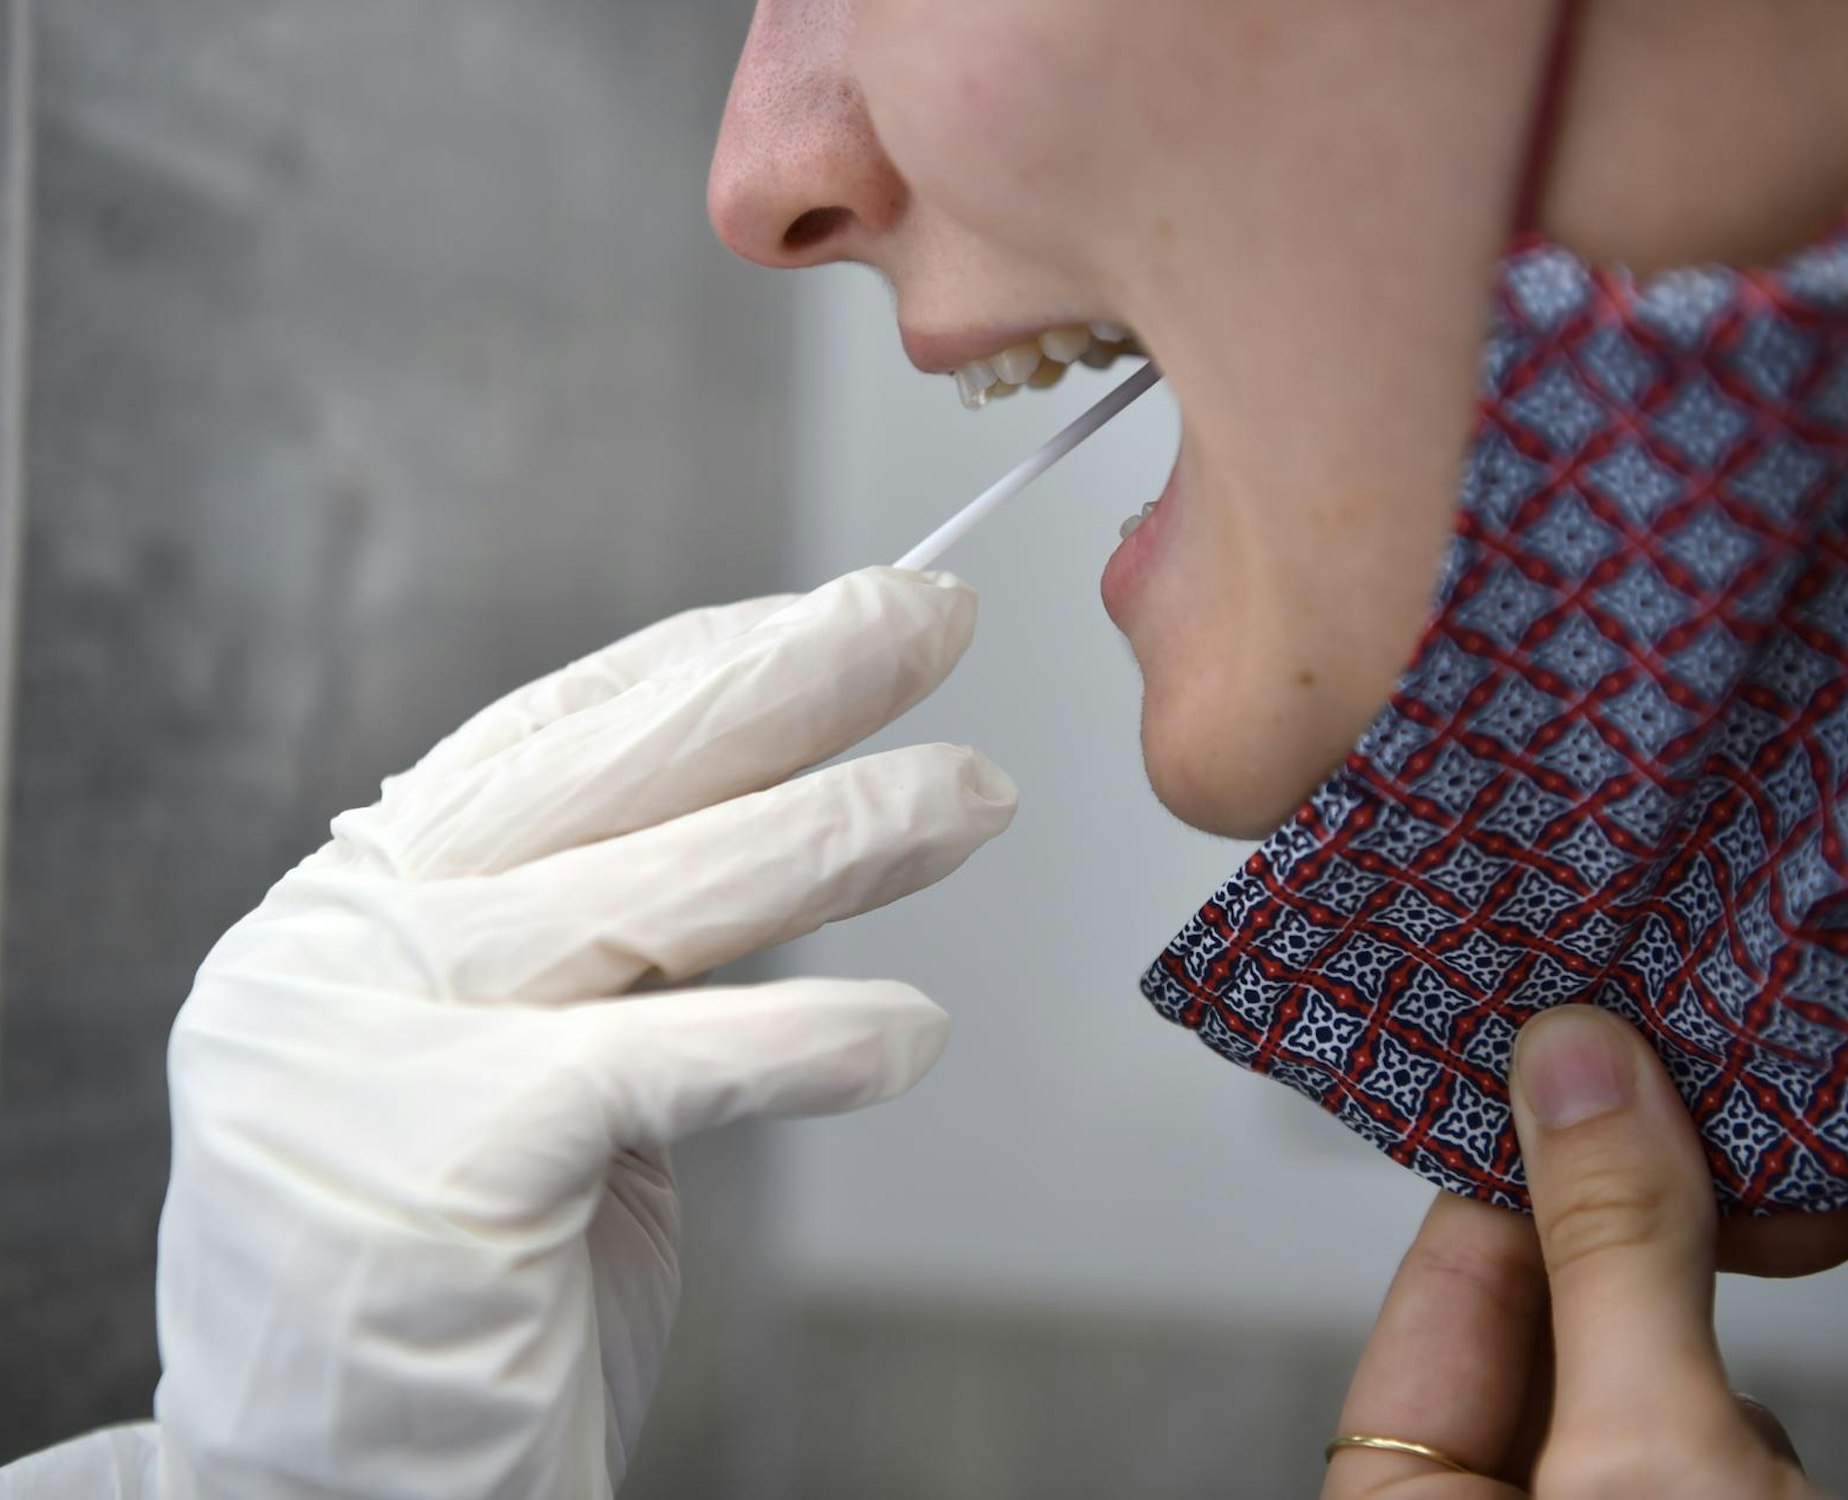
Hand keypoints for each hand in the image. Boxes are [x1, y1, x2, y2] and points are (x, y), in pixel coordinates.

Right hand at [148, 567, 1015, 1499]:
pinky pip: (667, 1065)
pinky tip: (912, 1034)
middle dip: (789, 683)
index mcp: (361, 908)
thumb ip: (595, 955)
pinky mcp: (441, 1160)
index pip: (553, 737)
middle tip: (932, 616)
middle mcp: (345, 948)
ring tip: (974, 794)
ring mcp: (373, 1045)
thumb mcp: (507, 1072)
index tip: (841, 605)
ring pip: (652, 895)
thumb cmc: (446, 1289)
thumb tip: (781, 828)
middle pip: (609, 779)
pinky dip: (803, 1041)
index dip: (708, 659)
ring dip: (841, 834)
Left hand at [1322, 1006, 1847, 1497]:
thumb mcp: (1652, 1458)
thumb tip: (1577, 1068)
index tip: (1612, 1071)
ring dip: (1712, 1279)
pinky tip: (1810, 1292)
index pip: (1443, 1284)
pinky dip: (1752, 1363)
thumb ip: (1610, 1262)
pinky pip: (1700, 1421)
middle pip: (1544, 1311)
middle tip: (1732, 1130)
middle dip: (1644, 1217)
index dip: (1527, 1167)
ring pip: (1634, 1359)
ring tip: (1800, 1212)